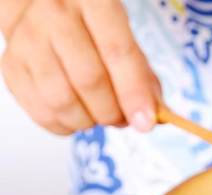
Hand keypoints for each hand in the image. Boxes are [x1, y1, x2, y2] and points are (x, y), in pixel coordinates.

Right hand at [1, 0, 159, 134]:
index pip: (117, 51)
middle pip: (89, 79)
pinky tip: (77, 116)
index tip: (146, 122)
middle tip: (123, 119)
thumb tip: (157, 117)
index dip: (134, 92)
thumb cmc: (91, 26)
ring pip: (61, 100)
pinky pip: (40, 110)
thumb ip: (143, 75)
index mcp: (92, 0)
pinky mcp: (11, 64)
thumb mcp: (124, 36)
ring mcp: (27, 39)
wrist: (42, 8)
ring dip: (89, 121)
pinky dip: (65, 125)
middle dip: (113, 112)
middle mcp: (54, 14)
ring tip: (99, 115)